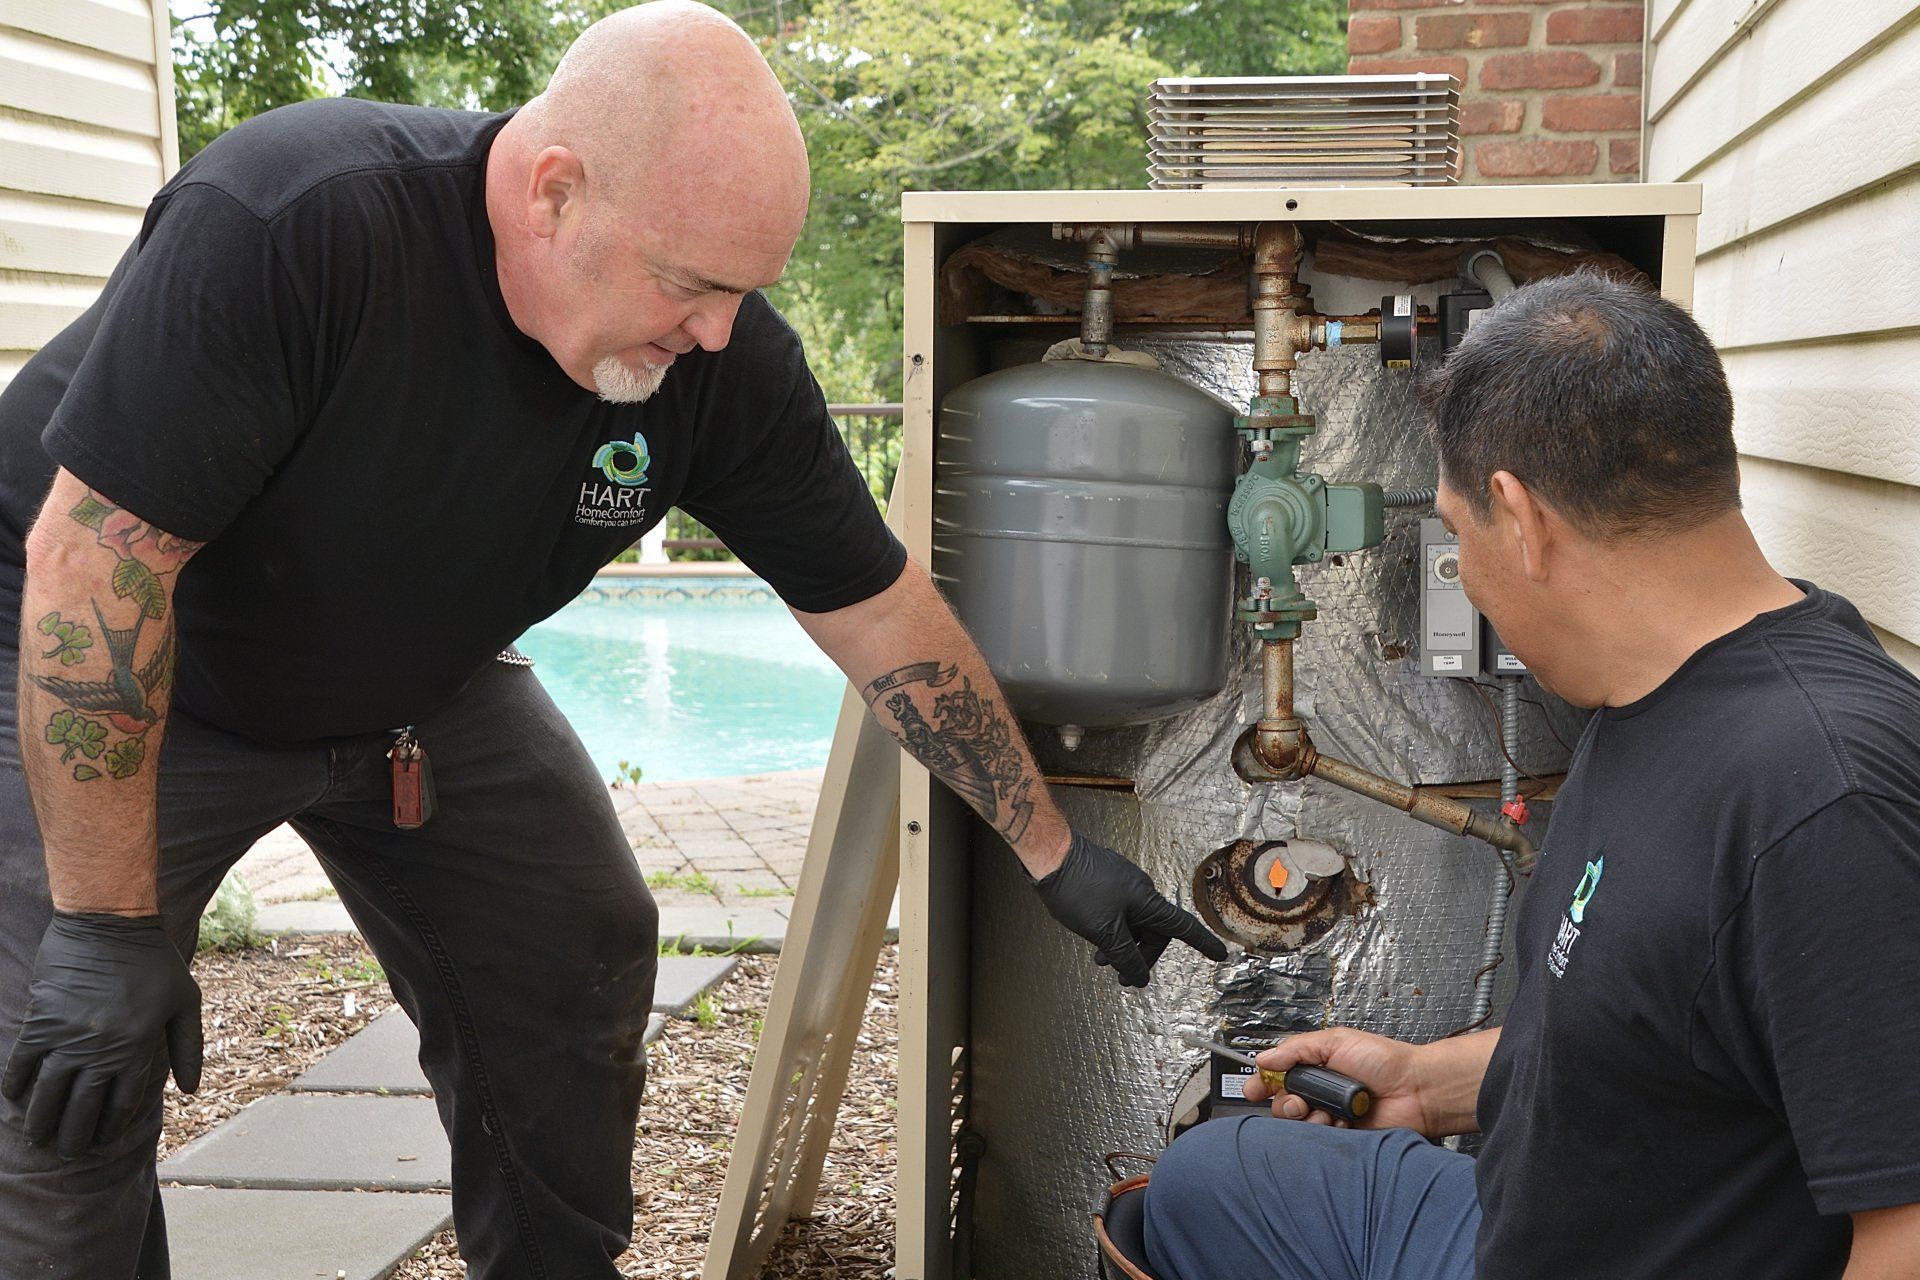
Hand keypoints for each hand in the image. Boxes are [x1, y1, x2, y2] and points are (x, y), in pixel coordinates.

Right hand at [3, 912, 201, 1158]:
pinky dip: (15, 1084)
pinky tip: (15, 1099)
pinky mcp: (40, 1020)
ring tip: (37, 1139)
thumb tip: (191, 1089)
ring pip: (48, 1093)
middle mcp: (100, 1049)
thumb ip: (189, 1047)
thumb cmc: (154, 961)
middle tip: (67, 1153)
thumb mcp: (185, 1001)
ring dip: (41, 1121)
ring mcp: (66, 1037)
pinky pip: (22, 1062)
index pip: (119, 1103)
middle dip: (73, 1136)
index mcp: (137, 1048)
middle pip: (81, 1107)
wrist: (110, 922)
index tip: (101, 1142)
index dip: (109, 1128)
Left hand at [1031, 831, 1227, 985]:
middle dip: (1140, 953)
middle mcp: (1140, 889)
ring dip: (1121, 942)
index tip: (1219, 954)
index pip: (1182, 927)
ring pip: (1132, 921)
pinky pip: (1119, 909)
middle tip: (1122, 973)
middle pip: (1153, 929)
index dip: (1202, 943)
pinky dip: (1111, 927)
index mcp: (1147, 901)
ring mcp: (1122, 882)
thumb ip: (1125, 957)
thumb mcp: (1104, 932)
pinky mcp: (1106, 878)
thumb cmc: (1077, 888)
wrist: (1050, 855)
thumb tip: (1139, 978)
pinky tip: (1093, 934)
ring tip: (1100, 958)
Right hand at [1245, 1027, 1428, 1132]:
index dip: (1262, 1084)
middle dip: (1286, 1103)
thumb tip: (1265, 1059)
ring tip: (1324, 1110)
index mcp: (1316, 1068)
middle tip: (1299, 1100)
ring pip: (1298, 1126)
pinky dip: (1324, 1132)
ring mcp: (1330, 1117)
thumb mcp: (1336, 1041)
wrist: (1416, 1090)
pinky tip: (1339, 1122)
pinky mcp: (1342, 1139)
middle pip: (1283, 1104)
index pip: (1278, 1078)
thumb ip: (1297, 1049)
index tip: (1254, 1089)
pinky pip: (1319, 1141)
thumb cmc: (1385, 1062)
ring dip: (1307, 1118)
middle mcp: (1320, 1094)